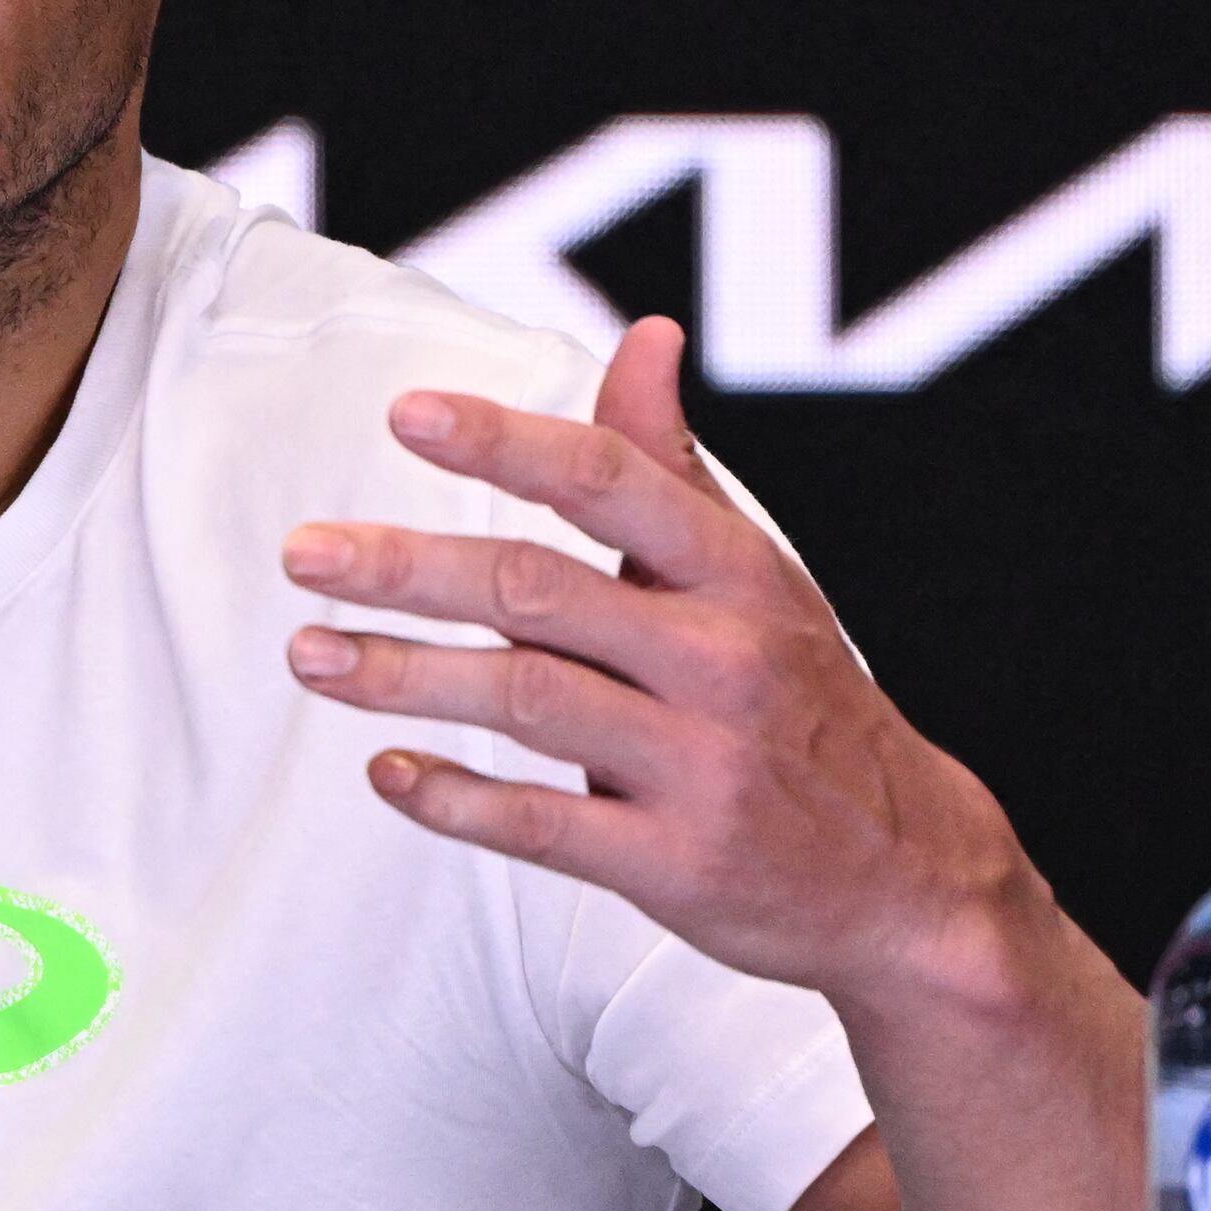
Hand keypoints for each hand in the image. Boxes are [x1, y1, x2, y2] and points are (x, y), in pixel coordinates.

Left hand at [276, 316, 1037, 1008]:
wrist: (905, 874)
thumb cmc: (798, 700)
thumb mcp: (752, 575)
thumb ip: (670, 465)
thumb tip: (644, 336)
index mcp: (737, 573)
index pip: (607, 481)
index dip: (503, 442)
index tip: (406, 416)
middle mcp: (721, 659)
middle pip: (534, 591)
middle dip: (406, 569)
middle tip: (305, 555)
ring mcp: (700, 765)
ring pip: (522, 700)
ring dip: (402, 672)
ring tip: (310, 654)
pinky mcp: (675, 864)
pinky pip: (541, 826)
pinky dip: (452, 796)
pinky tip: (385, 768)